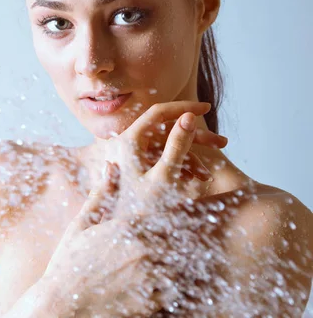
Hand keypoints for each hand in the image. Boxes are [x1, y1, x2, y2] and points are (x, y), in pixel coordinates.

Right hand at [41, 163, 166, 317]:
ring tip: (168, 263)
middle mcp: (141, 250)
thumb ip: (102, 194)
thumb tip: (111, 165)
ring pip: (177, 265)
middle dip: (176, 239)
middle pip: (175, 238)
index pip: (164, 214)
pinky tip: (156, 285)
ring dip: (174, 263)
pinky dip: (169, 287)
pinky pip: (172, 291)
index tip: (172, 217)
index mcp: (127, 227)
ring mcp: (146, 278)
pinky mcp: (148, 303)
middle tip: (177, 241)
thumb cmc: (68, 263)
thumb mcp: (81, 224)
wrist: (60, 307)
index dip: (169, 216)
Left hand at [100, 100, 227, 219]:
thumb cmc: (140, 211)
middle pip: (167, 130)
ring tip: (208, 176)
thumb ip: (177, 145)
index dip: (184, 107)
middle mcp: (128, 144)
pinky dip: (181, 166)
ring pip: (168, 146)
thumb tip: (189, 116)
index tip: (207, 108)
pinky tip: (196, 181)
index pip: (159, 112)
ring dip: (191, 157)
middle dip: (196, 138)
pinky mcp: (139, 169)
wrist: (123, 239)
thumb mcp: (165, 177)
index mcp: (130, 140)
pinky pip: (163, 159)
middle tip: (223, 143)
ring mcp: (133, 157)